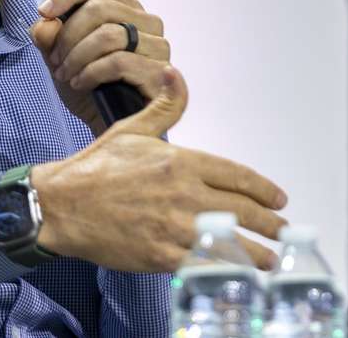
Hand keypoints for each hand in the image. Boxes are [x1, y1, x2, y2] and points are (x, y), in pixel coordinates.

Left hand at [29, 0, 170, 134]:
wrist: (109, 126)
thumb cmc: (90, 89)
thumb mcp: (58, 60)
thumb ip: (47, 38)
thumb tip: (45, 22)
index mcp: (123, 9)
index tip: (45, 12)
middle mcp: (145, 22)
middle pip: (98, 7)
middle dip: (68, 36)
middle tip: (55, 60)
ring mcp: (157, 46)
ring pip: (108, 34)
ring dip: (77, 56)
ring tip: (66, 74)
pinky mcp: (160, 72)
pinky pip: (119, 61)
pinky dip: (91, 72)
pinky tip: (81, 83)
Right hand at [30, 66, 287, 272]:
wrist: (62, 204)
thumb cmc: (94, 167)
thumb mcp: (131, 129)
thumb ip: (164, 106)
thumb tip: (175, 74)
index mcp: (179, 161)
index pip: (236, 175)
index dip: (263, 189)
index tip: (279, 200)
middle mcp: (183, 193)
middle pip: (241, 210)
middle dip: (269, 223)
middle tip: (284, 231)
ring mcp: (173, 226)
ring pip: (229, 241)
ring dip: (258, 252)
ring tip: (273, 258)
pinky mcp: (162, 254)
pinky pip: (204, 264)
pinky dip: (226, 269)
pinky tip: (240, 274)